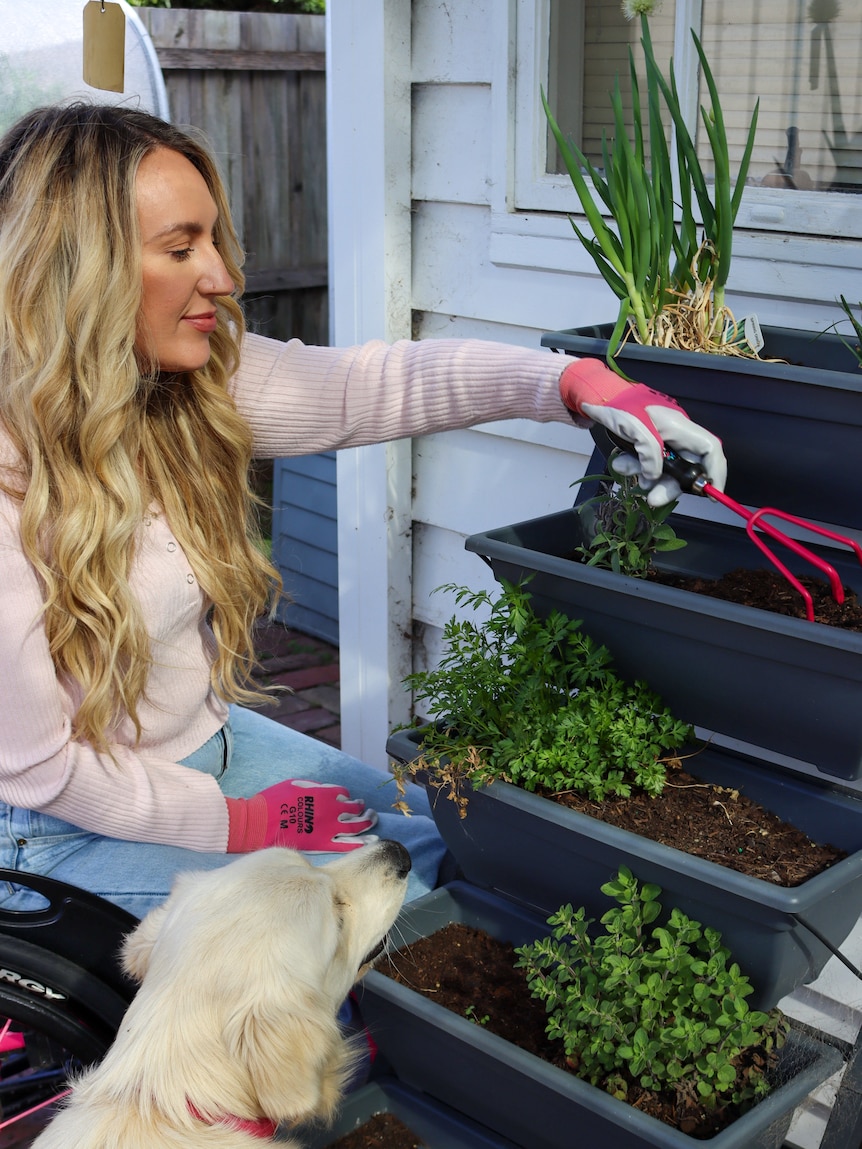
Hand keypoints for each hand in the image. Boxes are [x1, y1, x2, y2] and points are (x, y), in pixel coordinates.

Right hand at [226, 780, 377, 853]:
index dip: (346, 797)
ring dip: (367, 824)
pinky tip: (370, 842)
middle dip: (363, 810)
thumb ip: (315, 787)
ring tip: (372, 822)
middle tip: (368, 811)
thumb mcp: (296, 784)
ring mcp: (327, 829)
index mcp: (323, 794)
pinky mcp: (321, 844)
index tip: (346, 801)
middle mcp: (330, 811)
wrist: (259, 823)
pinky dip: (359, 844)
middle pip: (355, 810)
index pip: (344, 794)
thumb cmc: (274, 801)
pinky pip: (345, 845)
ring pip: (355, 827)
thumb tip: (328, 790)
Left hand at [559, 359, 726, 506]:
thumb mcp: (636, 427)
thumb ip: (649, 453)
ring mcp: (661, 442)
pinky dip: (635, 468)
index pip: (710, 449)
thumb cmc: (620, 406)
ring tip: (625, 469)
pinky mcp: (646, 447)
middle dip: (670, 486)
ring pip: (664, 471)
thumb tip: (654, 477)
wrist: (600, 396)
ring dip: (647, 477)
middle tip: (653, 499)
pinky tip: (620, 463)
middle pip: (686, 468)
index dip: (715, 472)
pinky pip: (646, 466)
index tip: (712, 493)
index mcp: (679, 426)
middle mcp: (675, 436)